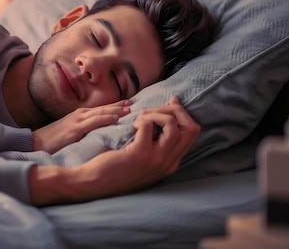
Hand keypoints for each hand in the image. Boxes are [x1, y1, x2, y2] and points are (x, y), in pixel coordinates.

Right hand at [31, 100, 131, 153]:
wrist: (35, 143)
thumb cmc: (51, 140)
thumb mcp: (69, 133)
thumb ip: (83, 131)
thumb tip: (97, 135)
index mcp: (79, 115)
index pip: (101, 109)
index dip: (116, 106)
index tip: (130, 105)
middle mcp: (80, 114)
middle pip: (104, 108)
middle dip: (121, 105)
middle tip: (136, 104)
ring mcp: (77, 120)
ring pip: (102, 112)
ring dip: (117, 110)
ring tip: (131, 109)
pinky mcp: (75, 129)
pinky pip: (94, 122)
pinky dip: (106, 118)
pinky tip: (117, 118)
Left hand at [80, 95, 198, 197]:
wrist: (95, 183)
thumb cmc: (117, 165)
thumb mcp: (144, 154)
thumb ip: (158, 138)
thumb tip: (170, 105)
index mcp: (171, 162)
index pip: (192, 132)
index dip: (181, 114)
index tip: (166, 106)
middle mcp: (168, 163)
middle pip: (190, 127)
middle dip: (174, 111)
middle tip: (152, 111)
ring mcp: (156, 160)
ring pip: (173, 125)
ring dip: (156, 114)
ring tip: (141, 119)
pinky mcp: (140, 154)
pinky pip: (148, 126)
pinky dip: (141, 120)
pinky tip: (131, 127)